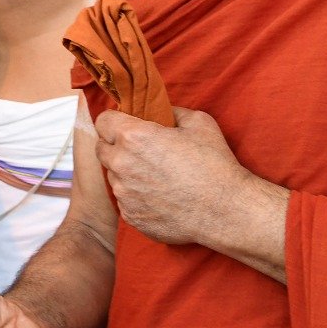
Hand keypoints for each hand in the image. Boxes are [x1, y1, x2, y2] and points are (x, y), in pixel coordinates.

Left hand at [93, 107, 255, 247]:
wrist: (224, 211)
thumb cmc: (214, 164)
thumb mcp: (199, 123)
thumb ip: (173, 112)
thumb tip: (162, 111)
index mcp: (134, 137)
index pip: (103, 121)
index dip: (114, 121)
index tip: (125, 125)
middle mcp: (122, 164)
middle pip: (102, 149)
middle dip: (115, 145)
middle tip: (139, 150)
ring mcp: (123, 193)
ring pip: (113, 176)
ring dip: (126, 172)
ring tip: (155, 176)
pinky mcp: (130, 215)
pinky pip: (124, 200)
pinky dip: (136, 196)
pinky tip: (159, 196)